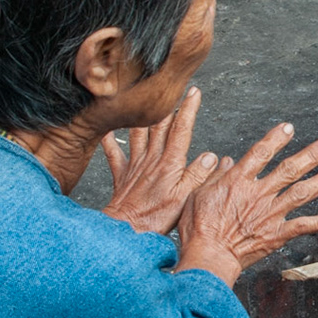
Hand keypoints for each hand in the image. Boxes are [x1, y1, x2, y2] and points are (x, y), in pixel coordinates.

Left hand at [103, 87, 219, 234]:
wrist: (125, 229)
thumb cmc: (155, 218)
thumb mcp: (185, 198)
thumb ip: (197, 175)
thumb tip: (210, 156)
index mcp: (170, 163)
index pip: (182, 130)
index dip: (188, 109)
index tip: (194, 92)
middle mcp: (152, 159)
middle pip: (160, 125)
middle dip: (169, 105)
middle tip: (174, 89)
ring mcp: (135, 165)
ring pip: (139, 133)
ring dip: (143, 116)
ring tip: (144, 99)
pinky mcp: (122, 174)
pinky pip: (114, 153)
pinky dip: (109, 140)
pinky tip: (106, 130)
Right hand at [176, 123, 317, 284]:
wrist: (207, 256)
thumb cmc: (197, 228)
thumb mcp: (197, 194)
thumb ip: (215, 176)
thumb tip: (225, 161)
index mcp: (237, 181)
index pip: (260, 153)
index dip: (276, 139)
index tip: (289, 128)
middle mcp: (258, 193)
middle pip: (289, 169)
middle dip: (310, 155)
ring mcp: (269, 213)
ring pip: (301, 193)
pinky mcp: (275, 234)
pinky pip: (302, 226)